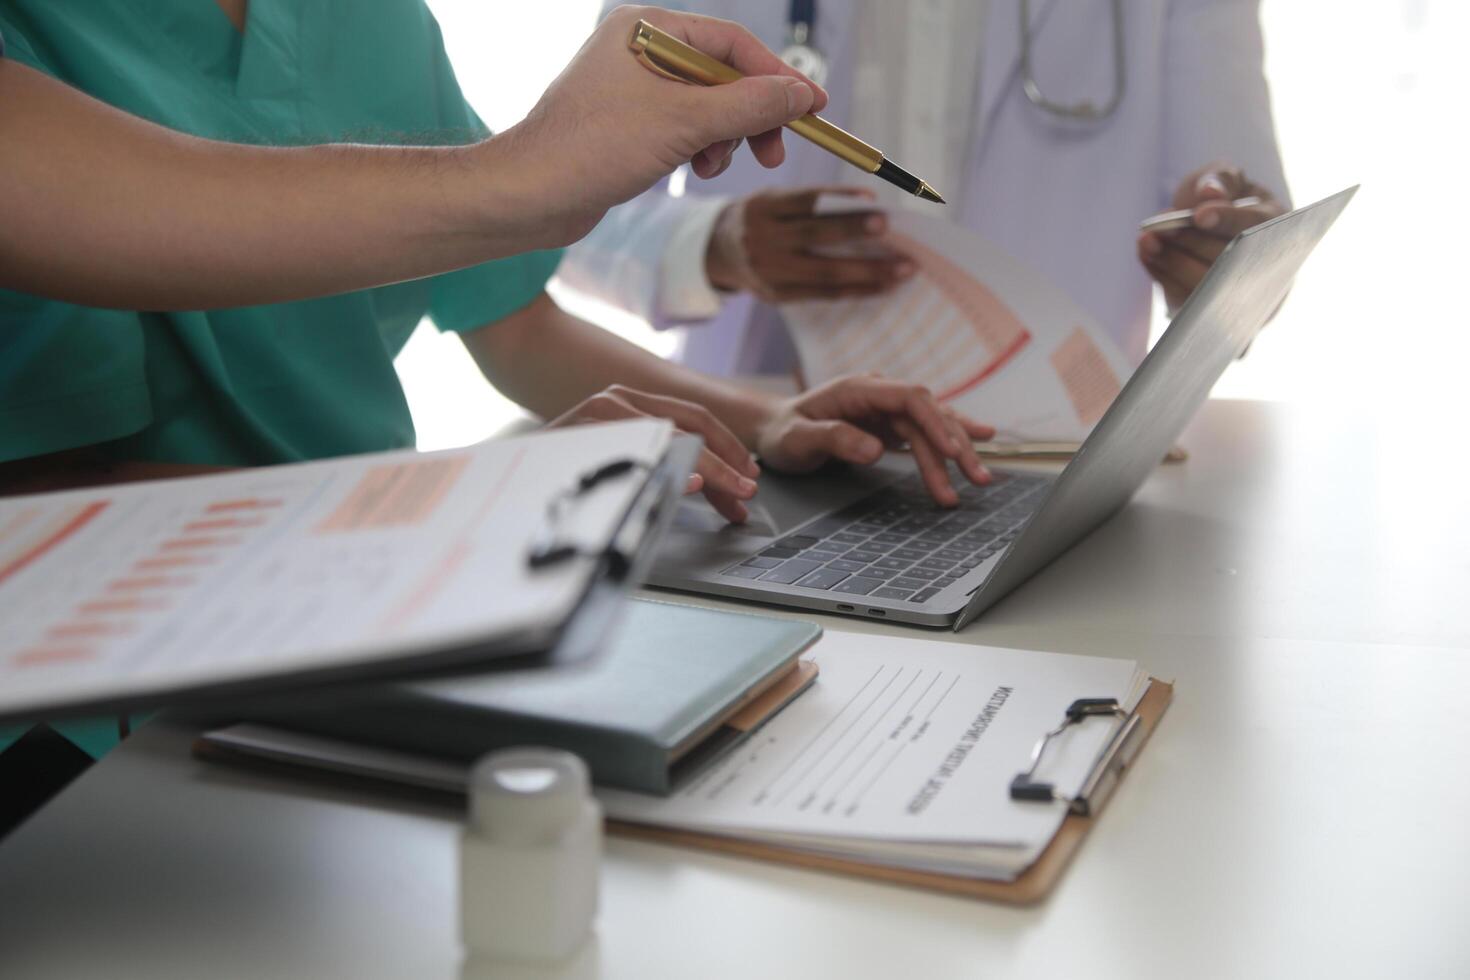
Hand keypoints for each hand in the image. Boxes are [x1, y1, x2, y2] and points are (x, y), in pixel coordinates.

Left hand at [505, 6, 826, 246]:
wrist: (528, 196)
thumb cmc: (591, 149)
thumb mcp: (684, 123)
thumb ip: (748, 106)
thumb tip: (800, 95)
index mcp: (647, 28)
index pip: (731, 43)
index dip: (776, 77)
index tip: (812, 106)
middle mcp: (639, 50)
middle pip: (722, 74)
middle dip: (750, 115)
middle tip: (774, 152)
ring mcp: (632, 87)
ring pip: (705, 106)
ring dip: (722, 138)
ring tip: (712, 165)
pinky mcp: (627, 123)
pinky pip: (682, 127)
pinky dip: (698, 148)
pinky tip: (691, 169)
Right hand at [547, 385, 761, 523]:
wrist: (503, 478)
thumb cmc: (560, 474)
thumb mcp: (616, 461)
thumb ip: (658, 466)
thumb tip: (710, 487)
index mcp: (630, 403)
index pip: (696, 419)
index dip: (730, 449)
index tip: (750, 479)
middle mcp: (618, 401)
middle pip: (693, 424)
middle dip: (729, 460)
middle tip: (750, 491)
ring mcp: (600, 415)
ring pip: (673, 438)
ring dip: (712, 468)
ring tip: (733, 493)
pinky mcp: (583, 436)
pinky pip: (638, 453)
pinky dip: (668, 469)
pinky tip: (689, 483)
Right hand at [705, 187, 914, 301]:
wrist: (718, 252)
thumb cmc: (764, 218)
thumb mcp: (775, 201)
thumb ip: (811, 206)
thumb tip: (871, 211)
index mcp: (764, 208)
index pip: (805, 201)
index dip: (839, 199)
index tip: (874, 199)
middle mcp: (763, 240)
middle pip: (815, 237)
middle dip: (856, 233)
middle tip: (892, 231)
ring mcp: (769, 272)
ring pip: (824, 273)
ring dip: (868, 272)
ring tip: (903, 269)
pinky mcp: (776, 296)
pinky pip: (823, 295)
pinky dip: (856, 290)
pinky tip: (882, 286)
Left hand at [753, 376, 995, 507]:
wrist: (772, 429)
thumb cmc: (781, 433)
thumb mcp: (797, 439)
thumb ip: (834, 440)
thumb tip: (874, 450)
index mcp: (858, 388)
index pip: (909, 398)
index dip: (934, 422)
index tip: (952, 450)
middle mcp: (878, 393)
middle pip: (928, 414)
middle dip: (955, 447)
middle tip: (976, 479)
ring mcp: (886, 408)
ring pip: (932, 425)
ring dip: (957, 452)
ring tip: (981, 479)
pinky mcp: (889, 424)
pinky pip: (926, 431)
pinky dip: (951, 439)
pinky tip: (980, 441)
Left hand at [1137, 163, 1285, 309]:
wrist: (1212, 230)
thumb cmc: (1222, 200)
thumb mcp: (1226, 179)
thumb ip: (1221, 179)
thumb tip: (1210, 192)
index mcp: (1276, 224)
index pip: (1254, 225)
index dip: (1227, 220)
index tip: (1200, 215)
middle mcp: (1266, 265)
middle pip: (1228, 260)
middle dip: (1190, 243)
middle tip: (1160, 230)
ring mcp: (1241, 293)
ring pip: (1205, 286)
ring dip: (1171, 262)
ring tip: (1147, 241)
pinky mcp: (1212, 310)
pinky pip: (1186, 301)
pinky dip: (1163, 276)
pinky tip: (1147, 255)